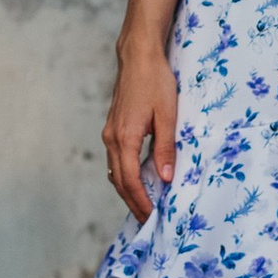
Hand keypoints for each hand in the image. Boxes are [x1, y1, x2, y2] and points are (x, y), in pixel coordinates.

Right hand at [103, 47, 177, 219]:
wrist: (138, 57)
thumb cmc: (155, 82)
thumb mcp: (167, 115)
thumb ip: (165, 148)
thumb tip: (165, 178)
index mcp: (125, 138)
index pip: (130, 181)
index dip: (141, 202)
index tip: (153, 217)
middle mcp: (112, 138)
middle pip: (119, 181)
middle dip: (133, 202)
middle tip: (150, 221)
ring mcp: (110, 133)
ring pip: (115, 172)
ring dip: (128, 191)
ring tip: (145, 206)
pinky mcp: (113, 128)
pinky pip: (116, 160)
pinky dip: (125, 176)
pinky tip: (138, 181)